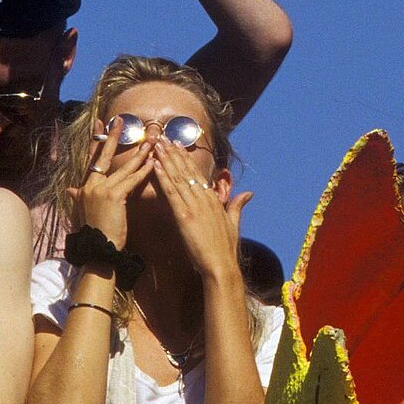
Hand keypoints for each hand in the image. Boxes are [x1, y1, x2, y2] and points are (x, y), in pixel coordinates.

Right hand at [70, 122, 157, 252]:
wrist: (99, 248)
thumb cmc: (96, 231)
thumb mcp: (85, 210)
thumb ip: (79, 197)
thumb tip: (70, 190)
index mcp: (85, 187)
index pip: (92, 159)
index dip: (97, 141)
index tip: (100, 124)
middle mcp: (90, 185)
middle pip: (104, 156)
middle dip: (112, 137)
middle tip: (119, 120)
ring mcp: (101, 190)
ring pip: (124, 167)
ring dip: (140, 153)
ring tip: (150, 141)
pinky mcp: (114, 196)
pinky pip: (132, 180)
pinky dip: (143, 170)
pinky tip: (152, 162)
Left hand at [150, 136, 248, 282]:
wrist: (221, 265)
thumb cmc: (226, 249)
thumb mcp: (233, 223)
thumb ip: (237, 205)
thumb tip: (248, 193)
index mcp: (214, 200)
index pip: (198, 174)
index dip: (186, 158)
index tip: (177, 145)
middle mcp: (204, 199)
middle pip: (186, 171)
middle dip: (173, 153)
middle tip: (162, 137)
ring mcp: (194, 206)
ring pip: (177, 177)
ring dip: (165, 159)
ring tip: (156, 145)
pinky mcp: (185, 216)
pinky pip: (171, 192)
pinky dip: (163, 177)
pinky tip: (155, 165)